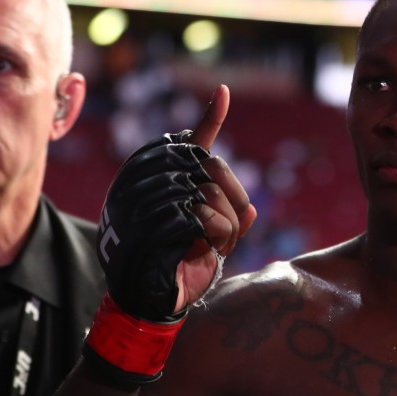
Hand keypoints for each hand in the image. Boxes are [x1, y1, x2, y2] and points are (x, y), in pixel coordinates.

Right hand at [96, 84, 255, 321]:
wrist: (148, 302)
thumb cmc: (178, 266)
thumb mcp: (206, 240)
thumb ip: (226, 221)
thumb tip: (252, 208)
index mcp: (153, 178)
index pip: (186, 144)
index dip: (210, 120)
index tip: (224, 93)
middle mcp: (144, 182)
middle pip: (211, 168)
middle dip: (232, 200)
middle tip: (229, 231)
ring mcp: (144, 200)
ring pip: (209, 194)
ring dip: (227, 225)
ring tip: (217, 246)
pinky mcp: (150, 223)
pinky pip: (203, 217)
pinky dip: (218, 237)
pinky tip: (208, 250)